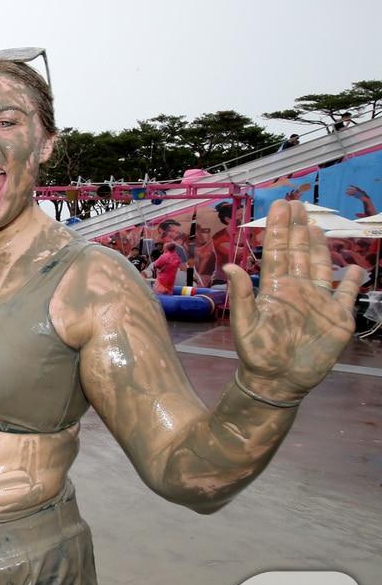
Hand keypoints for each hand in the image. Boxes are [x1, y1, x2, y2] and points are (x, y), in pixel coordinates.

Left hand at [223, 200, 363, 401]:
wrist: (278, 381)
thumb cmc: (257, 355)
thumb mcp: (245, 325)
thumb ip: (241, 295)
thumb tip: (230, 265)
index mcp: (274, 288)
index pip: (278, 252)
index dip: (280, 229)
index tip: (281, 205)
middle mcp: (297, 289)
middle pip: (299, 252)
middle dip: (298, 228)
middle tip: (297, 203)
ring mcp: (318, 301)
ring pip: (321, 267)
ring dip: (320, 246)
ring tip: (316, 225)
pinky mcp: (337, 317)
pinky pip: (347, 295)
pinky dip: (352, 281)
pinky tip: (355, 267)